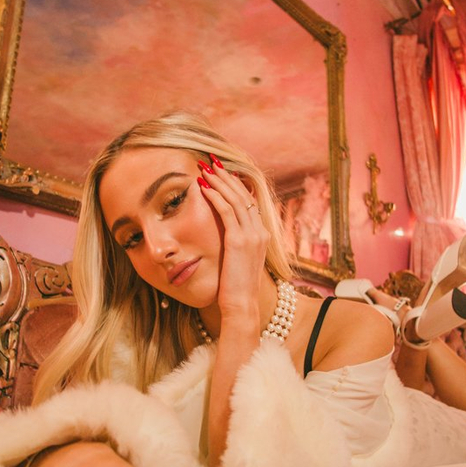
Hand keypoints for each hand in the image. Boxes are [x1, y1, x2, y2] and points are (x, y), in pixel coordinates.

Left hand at [198, 156, 269, 323]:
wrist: (241, 305)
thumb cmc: (236, 289)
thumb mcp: (238, 262)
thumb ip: (236, 245)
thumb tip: (224, 235)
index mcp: (262, 235)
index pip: (249, 201)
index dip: (235, 184)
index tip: (220, 172)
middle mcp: (260, 232)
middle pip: (244, 194)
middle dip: (226, 176)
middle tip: (211, 161)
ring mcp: (252, 236)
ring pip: (236, 198)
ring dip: (219, 181)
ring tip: (204, 168)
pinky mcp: (239, 241)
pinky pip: (227, 211)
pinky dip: (215, 196)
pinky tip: (203, 188)